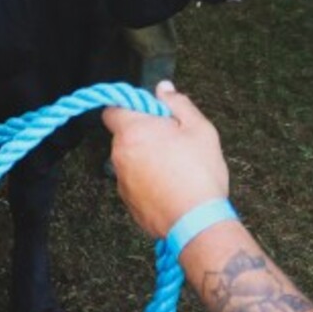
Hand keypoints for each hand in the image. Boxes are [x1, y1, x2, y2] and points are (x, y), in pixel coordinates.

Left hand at [102, 83, 229, 239]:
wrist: (197, 223)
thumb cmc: (199, 174)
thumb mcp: (199, 129)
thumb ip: (177, 103)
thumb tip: (163, 88)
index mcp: (133, 131)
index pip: (113, 109)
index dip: (131, 107)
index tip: (152, 113)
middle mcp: (120, 155)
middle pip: (124, 135)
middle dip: (144, 133)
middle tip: (174, 140)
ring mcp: (122, 181)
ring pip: (130, 159)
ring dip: (146, 157)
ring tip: (177, 167)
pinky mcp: (128, 202)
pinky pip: (135, 182)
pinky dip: (148, 180)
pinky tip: (172, 185)